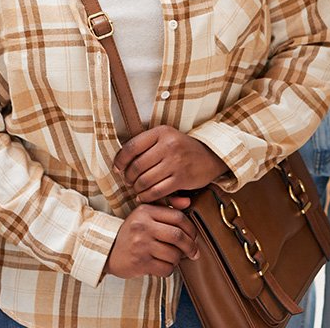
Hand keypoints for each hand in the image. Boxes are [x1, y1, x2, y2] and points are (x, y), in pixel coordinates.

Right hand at [105, 204, 199, 278]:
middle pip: (178, 236)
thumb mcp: (145, 215)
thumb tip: (187, 202)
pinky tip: (163, 265)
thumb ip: (166, 207)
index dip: (191, 228)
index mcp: (145, 211)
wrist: (108, 251)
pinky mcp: (140, 262)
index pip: (177, 217)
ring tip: (173, 258)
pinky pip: (166, 268)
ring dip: (178, 259)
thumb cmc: (131, 233)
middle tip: (194, 252)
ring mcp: (140, 245)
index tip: (194, 236)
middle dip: (190, 246)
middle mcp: (142, 226)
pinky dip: (169, 269)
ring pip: (173, 254)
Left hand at [113, 126, 229, 202]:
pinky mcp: (182, 178)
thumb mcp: (166, 138)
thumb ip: (147, 145)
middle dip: (128, 178)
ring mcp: (176, 162)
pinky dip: (147, 197)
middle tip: (129, 182)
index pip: (131, 147)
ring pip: (145, 181)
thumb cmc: (183, 149)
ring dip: (137, 189)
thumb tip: (121, 162)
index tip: (118, 168)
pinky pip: (156, 191)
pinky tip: (144, 196)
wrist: (210, 156)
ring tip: (137, 189)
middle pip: (136, 167)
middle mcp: (168, 145)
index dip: (120, 160)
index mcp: (161, 132)